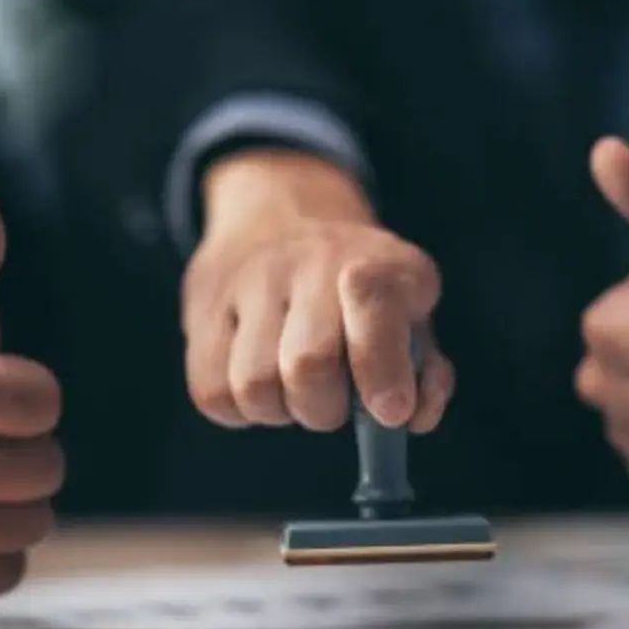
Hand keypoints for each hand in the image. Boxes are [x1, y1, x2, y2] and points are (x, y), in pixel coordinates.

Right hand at [182, 151, 453, 432]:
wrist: (281, 212)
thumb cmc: (360, 290)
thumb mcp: (410, 312)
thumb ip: (426, 371)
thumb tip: (413, 416)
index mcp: (378, 263)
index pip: (375, 307)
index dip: (382, 368)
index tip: (390, 410)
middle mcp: (311, 260)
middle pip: (307, 366)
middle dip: (324, 409)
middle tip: (330, 401)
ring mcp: (250, 277)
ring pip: (253, 386)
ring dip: (278, 410)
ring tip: (290, 387)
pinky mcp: (202, 301)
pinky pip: (211, 390)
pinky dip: (237, 408)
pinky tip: (259, 384)